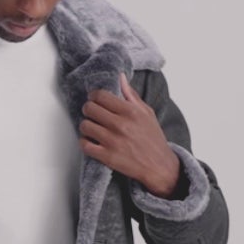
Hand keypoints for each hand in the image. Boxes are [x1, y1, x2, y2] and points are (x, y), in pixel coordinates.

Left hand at [79, 71, 180, 196]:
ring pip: (85, 125)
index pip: (101, 95)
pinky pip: (85, 145)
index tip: (94, 99)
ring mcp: (112, 141)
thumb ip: (131, 95)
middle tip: (92, 113)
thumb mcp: (146, 113)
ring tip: (92, 127)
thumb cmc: (152, 139)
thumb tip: (120, 77)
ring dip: (86, 125)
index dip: (94, 96)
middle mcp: (120, 125)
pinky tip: (91, 141)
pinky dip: (84, 142)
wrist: (158, 165)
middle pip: (90, 108)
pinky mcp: (107, 157)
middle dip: (88, 109)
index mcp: (130, 111)